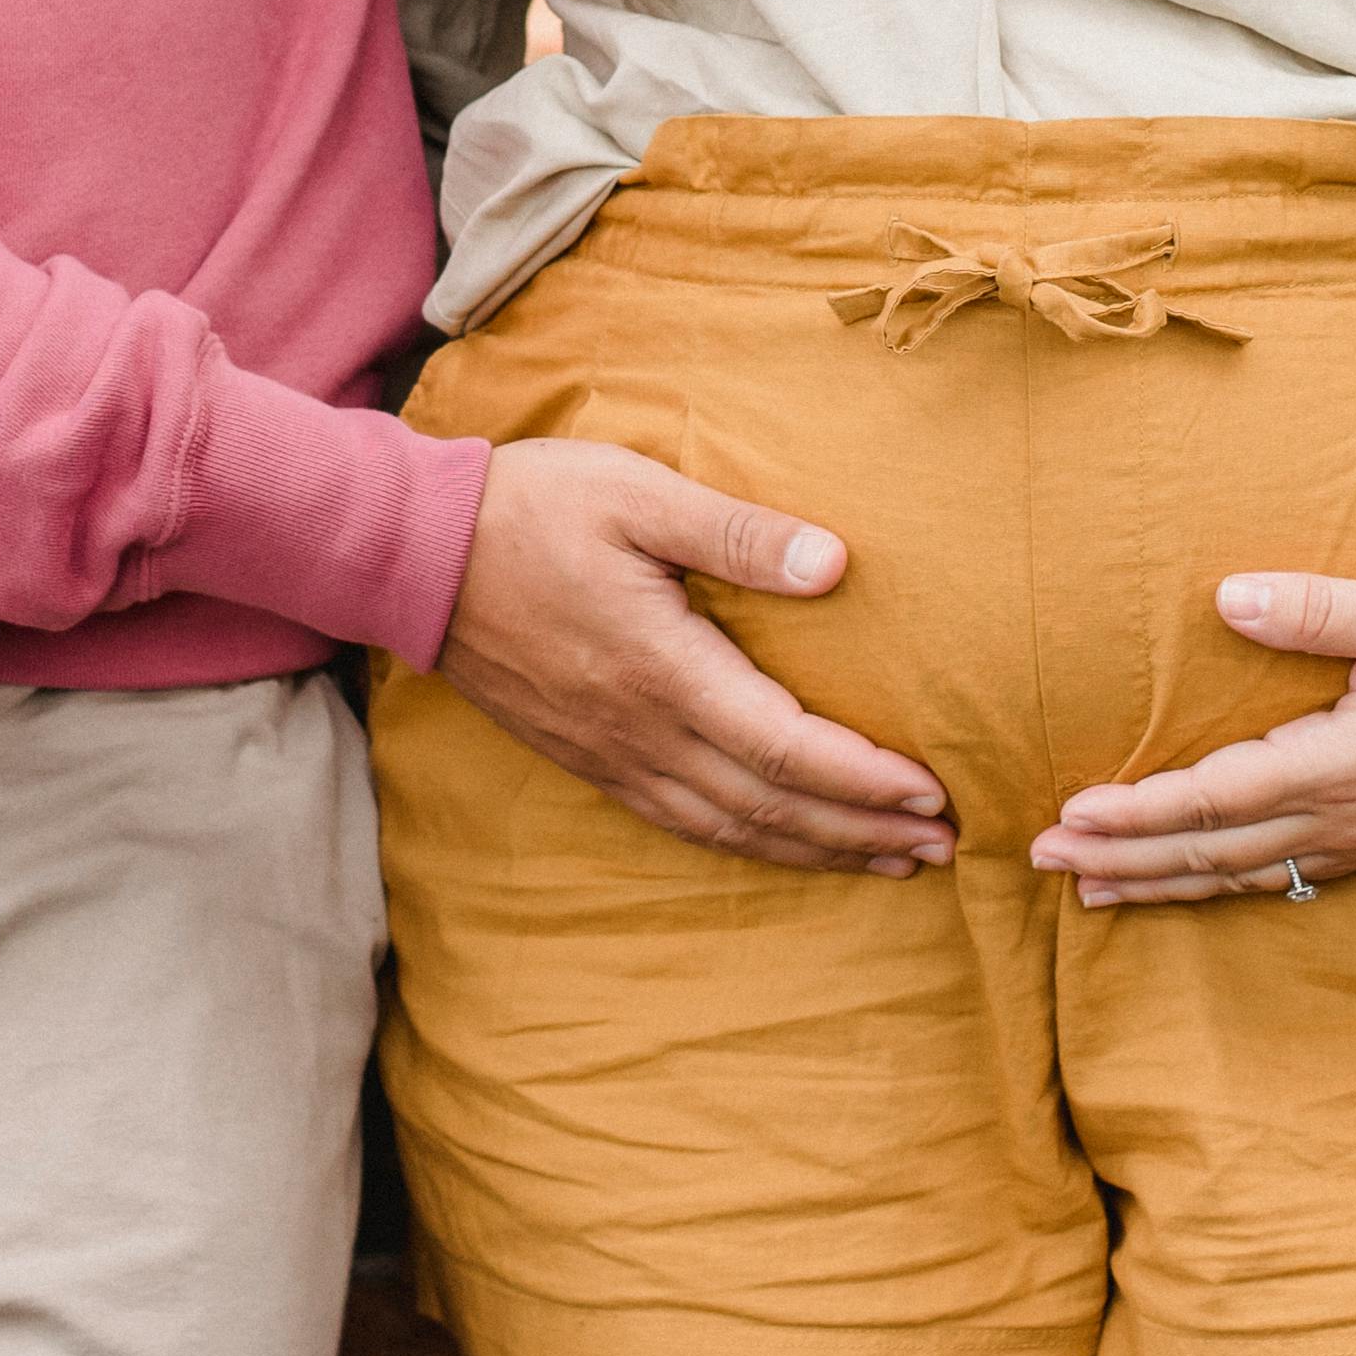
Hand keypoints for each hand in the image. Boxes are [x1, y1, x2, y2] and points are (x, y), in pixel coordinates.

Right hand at [436, 436, 951, 875]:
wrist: (414, 556)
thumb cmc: (530, 509)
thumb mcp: (637, 494)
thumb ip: (738, 535)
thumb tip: (836, 566)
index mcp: (663, 671)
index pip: (788, 750)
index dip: (865, 781)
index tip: (931, 794)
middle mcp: (641, 732)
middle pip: (770, 808)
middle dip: (862, 832)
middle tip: (941, 846)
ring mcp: (609, 754)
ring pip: (729, 830)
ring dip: (814, 851)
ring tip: (886, 861)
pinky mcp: (586, 757)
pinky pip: (681, 823)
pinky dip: (747, 846)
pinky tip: (780, 845)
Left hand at [1030, 557, 1355, 907]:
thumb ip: (1316, 610)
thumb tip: (1224, 599)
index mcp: (1345, 764)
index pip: (1218, 799)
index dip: (1139, 813)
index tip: (1070, 813)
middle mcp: (1346, 818)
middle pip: (1213, 852)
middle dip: (1124, 860)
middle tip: (1041, 863)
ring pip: (1241, 875)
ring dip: (1161, 882)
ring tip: (1087, 889)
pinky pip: (1278, 876)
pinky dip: (1217, 884)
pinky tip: (1183, 884)